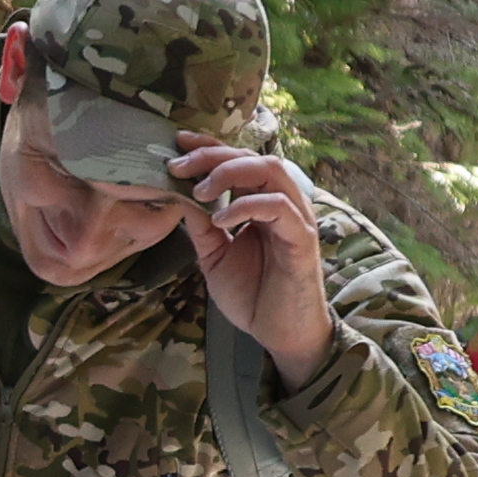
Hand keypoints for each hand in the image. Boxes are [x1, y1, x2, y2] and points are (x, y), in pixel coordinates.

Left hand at [171, 142, 333, 390]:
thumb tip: (176, 195)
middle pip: (253, 157)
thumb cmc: (252, 295)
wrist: (280, 334)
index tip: (176, 142)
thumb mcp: (214, 256)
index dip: (209, 146)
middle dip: (212, 156)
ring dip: (231, 173)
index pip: (239, 160)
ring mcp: (295, 218)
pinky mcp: (302, 238)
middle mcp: (282, 203)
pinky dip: (246, 206)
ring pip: (271, 171)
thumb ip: (200, 226)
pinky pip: (278, 207)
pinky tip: (220, 220)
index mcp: (261, 203)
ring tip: (200, 191)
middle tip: (178, 167)